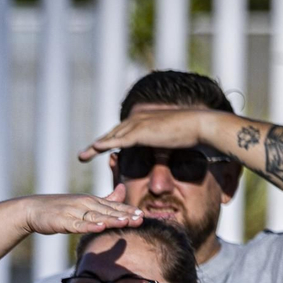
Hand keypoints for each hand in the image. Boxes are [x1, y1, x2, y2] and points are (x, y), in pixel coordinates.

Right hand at [21, 187, 141, 235]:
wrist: (33, 209)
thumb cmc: (59, 208)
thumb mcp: (84, 202)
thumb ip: (105, 198)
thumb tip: (123, 189)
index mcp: (91, 200)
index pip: (113, 206)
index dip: (127, 210)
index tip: (142, 215)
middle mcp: (85, 204)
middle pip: (108, 211)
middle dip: (125, 215)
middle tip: (141, 219)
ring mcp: (73, 212)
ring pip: (96, 216)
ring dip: (111, 219)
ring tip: (126, 222)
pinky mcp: (62, 221)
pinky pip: (78, 224)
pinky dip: (89, 226)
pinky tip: (100, 227)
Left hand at [78, 109, 209, 162]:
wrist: (199, 125)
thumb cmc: (188, 134)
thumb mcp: (168, 143)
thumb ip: (157, 151)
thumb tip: (155, 163)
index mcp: (144, 120)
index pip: (121, 132)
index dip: (108, 141)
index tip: (96, 150)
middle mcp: (138, 119)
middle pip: (112, 134)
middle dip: (96, 145)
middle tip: (82, 156)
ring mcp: (139, 124)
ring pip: (112, 137)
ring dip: (96, 147)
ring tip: (82, 157)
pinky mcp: (142, 131)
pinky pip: (120, 139)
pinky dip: (107, 144)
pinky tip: (96, 149)